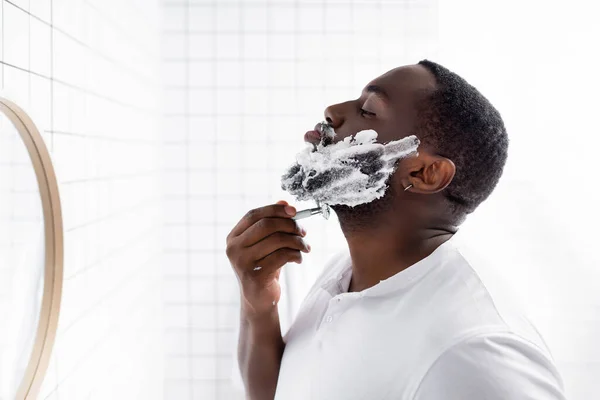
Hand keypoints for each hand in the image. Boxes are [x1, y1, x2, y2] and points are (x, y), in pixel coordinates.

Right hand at [226, 200, 309, 315]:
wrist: (258, 300)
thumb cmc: (263, 267)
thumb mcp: (266, 244)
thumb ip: (272, 223)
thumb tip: (284, 202)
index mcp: (233, 237)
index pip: (253, 215)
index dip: (275, 209)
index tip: (294, 211)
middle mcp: (234, 248)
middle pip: (266, 225)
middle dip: (289, 225)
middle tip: (303, 231)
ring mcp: (242, 262)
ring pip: (277, 240)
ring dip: (297, 241)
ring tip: (305, 247)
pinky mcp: (255, 275)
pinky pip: (282, 256)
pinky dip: (296, 254)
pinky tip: (299, 259)